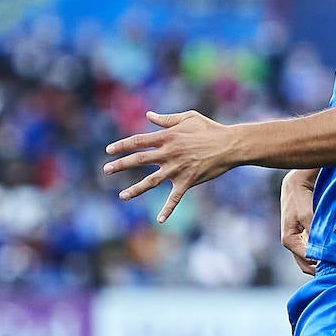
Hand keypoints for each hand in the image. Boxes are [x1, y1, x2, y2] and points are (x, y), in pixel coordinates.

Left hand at [103, 110, 236, 222]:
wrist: (229, 145)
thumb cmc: (209, 129)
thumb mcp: (188, 118)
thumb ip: (166, 119)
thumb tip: (149, 115)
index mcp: (167, 137)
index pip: (137, 141)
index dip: (122, 145)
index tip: (109, 150)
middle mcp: (168, 153)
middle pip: (138, 160)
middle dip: (120, 165)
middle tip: (106, 170)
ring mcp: (176, 169)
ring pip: (150, 182)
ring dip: (135, 190)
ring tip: (122, 196)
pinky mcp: (187, 181)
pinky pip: (175, 198)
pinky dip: (168, 210)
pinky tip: (160, 220)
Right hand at [280, 169, 318, 275]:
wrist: (297, 181)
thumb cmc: (300, 197)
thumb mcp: (307, 216)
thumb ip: (313, 234)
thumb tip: (321, 253)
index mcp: (289, 240)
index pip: (306, 261)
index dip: (320, 264)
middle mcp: (292, 242)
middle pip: (306, 264)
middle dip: (320, 267)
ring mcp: (297, 239)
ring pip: (310, 257)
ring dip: (321, 259)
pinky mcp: (304, 233)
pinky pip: (312, 248)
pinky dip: (321, 251)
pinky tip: (334, 250)